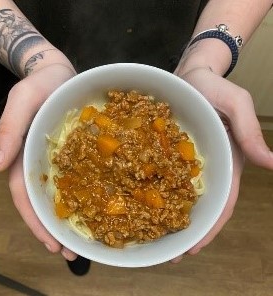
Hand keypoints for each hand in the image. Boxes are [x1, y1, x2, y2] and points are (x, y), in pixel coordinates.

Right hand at [0, 64, 77, 260]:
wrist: (58, 73)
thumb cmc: (39, 85)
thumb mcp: (22, 102)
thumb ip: (9, 132)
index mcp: (24, 157)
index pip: (26, 197)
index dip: (36, 222)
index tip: (53, 244)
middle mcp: (40, 163)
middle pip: (43, 203)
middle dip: (54, 230)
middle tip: (72, 253)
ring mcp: (56, 159)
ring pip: (59, 195)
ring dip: (68, 218)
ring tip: (83, 240)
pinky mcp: (72, 152)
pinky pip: (76, 177)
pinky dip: (81, 195)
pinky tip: (95, 207)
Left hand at [171, 67, 272, 262]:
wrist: (191, 74)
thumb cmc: (214, 87)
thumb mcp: (236, 104)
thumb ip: (249, 131)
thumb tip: (271, 163)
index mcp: (227, 161)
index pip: (222, 201)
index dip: (210, 226)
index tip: (193, 248)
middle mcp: (209, 167)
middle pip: (202, 207)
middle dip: (189, 232)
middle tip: (171, 256)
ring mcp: (190, 162)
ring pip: (185, 197)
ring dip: (174, 220)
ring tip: (157, 241)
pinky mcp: (173, 153)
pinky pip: (167, 178)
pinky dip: (161, 196)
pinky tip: (147, 208)